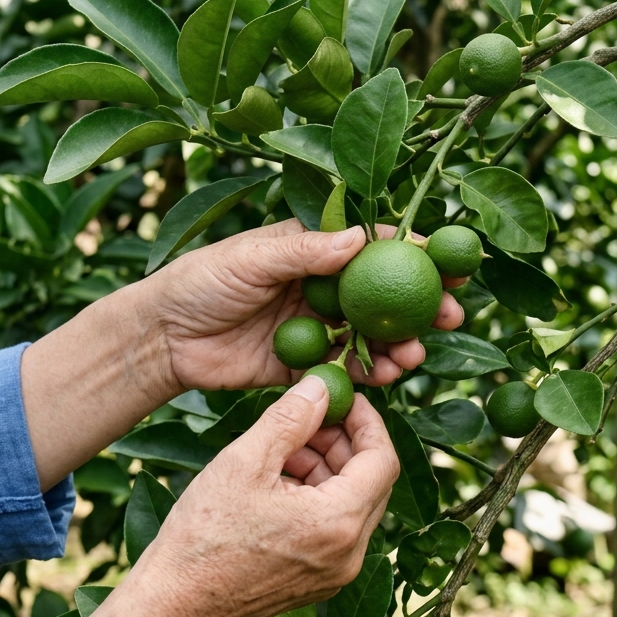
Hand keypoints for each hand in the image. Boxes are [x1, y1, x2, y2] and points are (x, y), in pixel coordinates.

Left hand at [21, 218, 461, 489]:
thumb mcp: (251, 259)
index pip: (373, 246)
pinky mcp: (305, 365)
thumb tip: (360, 240)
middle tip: (452, 314)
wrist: (164, 338)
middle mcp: (322, 286)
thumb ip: (304, 254)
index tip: (449, 264)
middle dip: (423, 303)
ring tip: (417, 355)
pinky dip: (373, 373)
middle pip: (386, 293)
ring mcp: (317, 326)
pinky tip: (391, 376)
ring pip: (373, 334)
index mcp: (311, 249)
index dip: (414, 252)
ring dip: (402, 343)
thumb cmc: (200, 282)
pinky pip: (349, 369)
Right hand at [133, 375, 399, 616]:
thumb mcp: (245, 461)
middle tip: (310, 417)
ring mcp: (337, 573)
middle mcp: (350, 554)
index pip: (383, 459)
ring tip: (283, 449)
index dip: (367, 421)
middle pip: (372, 482)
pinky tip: (279, 482)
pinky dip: (318, 498)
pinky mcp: (319, 583)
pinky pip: (336, 530)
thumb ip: (290, 417)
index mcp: (339, 523)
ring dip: (328, 469)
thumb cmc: (204, 535)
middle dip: (345, 443)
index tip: (342, 399)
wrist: (175, 605)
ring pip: (353, 504)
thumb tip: (321, 384)